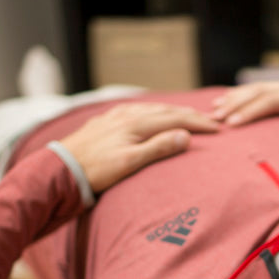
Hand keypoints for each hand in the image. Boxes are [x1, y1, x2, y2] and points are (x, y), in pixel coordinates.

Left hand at [59, 103, 219, 192]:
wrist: (61, 168)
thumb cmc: (96, 170)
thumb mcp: (130, 162)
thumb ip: (158, 148)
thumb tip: (185, 135)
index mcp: (137, 123)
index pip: (175, 119)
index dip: (198, 123)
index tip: (217, 129)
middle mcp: (127, 115)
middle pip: (165, 110)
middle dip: (189, 115)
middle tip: (209, 120)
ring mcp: (115, 117)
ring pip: (150, 108)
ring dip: (171, 111)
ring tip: (184, 114)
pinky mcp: (105, 122)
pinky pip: (135, 110)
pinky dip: (151, 111)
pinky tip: (148, 114)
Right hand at [211, 79, 278, 140]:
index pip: (271, 101)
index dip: (250, 111)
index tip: (231, 123)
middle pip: (259, 92)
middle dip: (235, 103)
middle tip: (214, 117)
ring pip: (257, 88)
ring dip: (235, 97)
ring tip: (214, 108)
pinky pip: (262, 90)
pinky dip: (243, 94)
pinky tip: (228, 100)